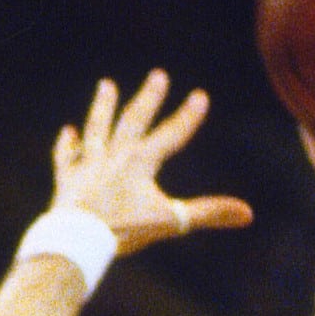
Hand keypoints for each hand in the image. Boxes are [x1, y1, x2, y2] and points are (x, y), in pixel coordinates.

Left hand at [50, 71, 252, 256]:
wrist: (78, 240)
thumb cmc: (125, 231)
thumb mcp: (171, 222)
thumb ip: (208, 213)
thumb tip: (248, 214)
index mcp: (141, 162)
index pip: (171, 134)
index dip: (188, 116)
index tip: (200, 95)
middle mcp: (115, 156)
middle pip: (133, 121)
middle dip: (148, 98)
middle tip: (158, 75)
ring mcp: (88, 166)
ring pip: (97, 129)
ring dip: (103, 107)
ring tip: (106, 85)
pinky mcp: (67, 181)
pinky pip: (67, 158)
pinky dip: (68, 145)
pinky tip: (69, 132)